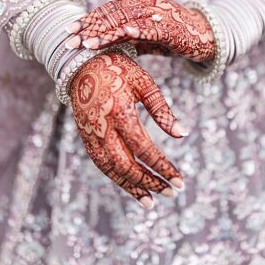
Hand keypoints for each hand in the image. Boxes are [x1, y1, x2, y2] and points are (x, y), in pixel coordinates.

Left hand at [67, 0, 215, 62]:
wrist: (211, 37)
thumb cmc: (179, 38)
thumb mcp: (150, 37)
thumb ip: (131, 37)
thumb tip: (109, 45)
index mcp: (142, 4)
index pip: (110, 9)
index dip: (90, 19)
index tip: (71, 30)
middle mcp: (149, 4)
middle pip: (113, 13)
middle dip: (90, 27)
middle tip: (70, 39)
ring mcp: (161, 14)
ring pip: (128, 20)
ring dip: (105, 33)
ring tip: (87, 44)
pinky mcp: (173, 28)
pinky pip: (152, 28)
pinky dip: (137, 30)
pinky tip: (122, 34)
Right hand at [70, 51, 187, 208]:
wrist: (81, 62)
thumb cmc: (119, 69)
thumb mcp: (145, 83)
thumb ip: (163, 110)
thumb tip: (183, 134)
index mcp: (120, 112)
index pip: (144, 149)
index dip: (162, 167)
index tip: (179, 180)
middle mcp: (103, 127)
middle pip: (127, 165)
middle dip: (150, 182)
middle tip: (172, 192)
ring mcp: (91, 134)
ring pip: (111, 169)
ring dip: (131, 187)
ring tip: (151, 201)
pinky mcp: (85, 137)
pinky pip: (100, 163)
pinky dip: (116, 178)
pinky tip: (131, 185)